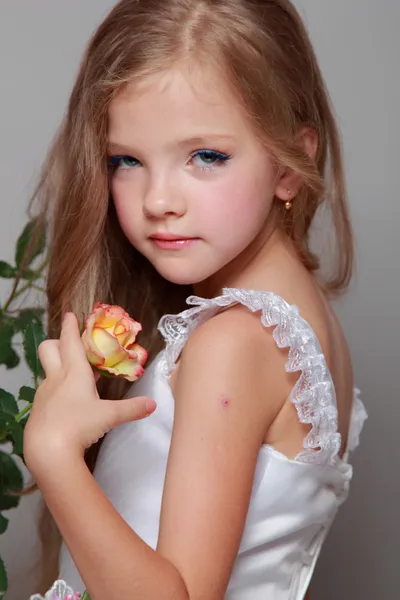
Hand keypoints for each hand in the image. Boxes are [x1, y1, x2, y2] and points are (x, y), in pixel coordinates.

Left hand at [23, 312, 155, 473]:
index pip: (70, 341)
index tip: (70, 315)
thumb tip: (152, 405)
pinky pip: (48, 392)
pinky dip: (58, 390)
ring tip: (78, 378)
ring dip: (61, 368)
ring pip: (49, 371)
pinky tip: (69, 404)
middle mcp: (57, 378)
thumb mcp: (110, 416)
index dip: (70, 326)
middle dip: (58, 342)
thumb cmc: (79, 426)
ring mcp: (45, 393)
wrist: (48, 450)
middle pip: (49, 349)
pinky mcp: (39, 409)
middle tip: (70, 345)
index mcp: (74, 372)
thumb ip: (132, 408)